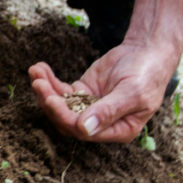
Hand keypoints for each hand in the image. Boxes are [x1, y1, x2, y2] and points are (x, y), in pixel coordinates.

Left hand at [28, 41, 178, 141]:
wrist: (147, 51)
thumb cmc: (147, 74)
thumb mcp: (132, 93)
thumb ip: (109, 111)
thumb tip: (84, 129)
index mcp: (118, 130)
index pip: (84, 131)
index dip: (65, 117)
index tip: (51, 99)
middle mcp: (101, 123)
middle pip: (67, 120)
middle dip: (50, 102)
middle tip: (38, 83)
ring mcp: (89, 107)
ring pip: (60, 105)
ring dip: (45, 90)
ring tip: (35, 72)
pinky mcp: (82, 92)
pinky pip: (61, 90)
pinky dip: (49, 80)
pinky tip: (39, 68)